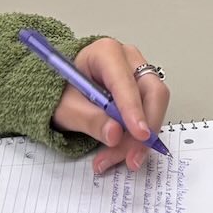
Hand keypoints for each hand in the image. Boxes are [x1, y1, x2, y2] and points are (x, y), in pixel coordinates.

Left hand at [50, 37, 175, 174]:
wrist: (58, 89)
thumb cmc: (59, 90)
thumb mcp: (66, 108)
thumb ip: (89, 120)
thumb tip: (115, 134)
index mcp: (106, 52)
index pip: (126, 81)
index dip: (134, 109)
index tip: (140, 134)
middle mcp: (128, 59)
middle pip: (152, 92)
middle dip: (144, 129)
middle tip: (130, 158)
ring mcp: (138, 73)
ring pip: (154, 106)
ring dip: (140, 138)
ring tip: (115, 159)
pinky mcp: (141, 91)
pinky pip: (149, 114)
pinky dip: (137, 138)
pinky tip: (121, 153)